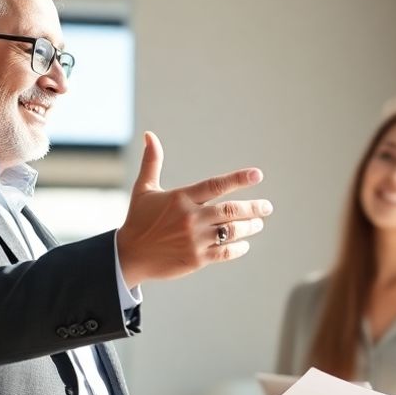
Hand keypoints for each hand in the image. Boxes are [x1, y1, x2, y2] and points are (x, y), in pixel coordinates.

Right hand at [117, 132, 272, 285]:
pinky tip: (244, 244)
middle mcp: (190, 218)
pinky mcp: (196, 259)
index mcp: (181, 198)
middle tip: (267, 207)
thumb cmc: (138, 220)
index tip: (258, 175)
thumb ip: (152, 162)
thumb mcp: (144, 189)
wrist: (128, 256)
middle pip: (231, 210)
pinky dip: (238, 248)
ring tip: (258, 223)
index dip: (238, 179)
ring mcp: (195, 240)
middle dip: (254, 208)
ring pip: (231, 231)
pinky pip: (225, 252)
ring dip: (249, 226)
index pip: (215, 185)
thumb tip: (149, 135)